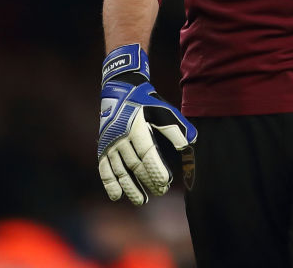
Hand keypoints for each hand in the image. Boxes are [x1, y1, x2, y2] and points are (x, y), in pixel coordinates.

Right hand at [97, 44, 196, 204]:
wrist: (119, 90)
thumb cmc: (146, 102)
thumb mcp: (163, 109)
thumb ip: (176, 127)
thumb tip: (189, 144)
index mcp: (136, 127)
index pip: (147, 153)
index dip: (156, 169)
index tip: (165, 183)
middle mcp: (120, 137)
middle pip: (135, 164)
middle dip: (148, 180)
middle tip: (161, 191)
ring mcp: (109, 144)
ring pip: (119, 170)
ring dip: (130, 187)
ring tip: (141, 201)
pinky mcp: (102, 148)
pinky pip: (104, 169)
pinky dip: (109, 183)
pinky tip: (117, 196)